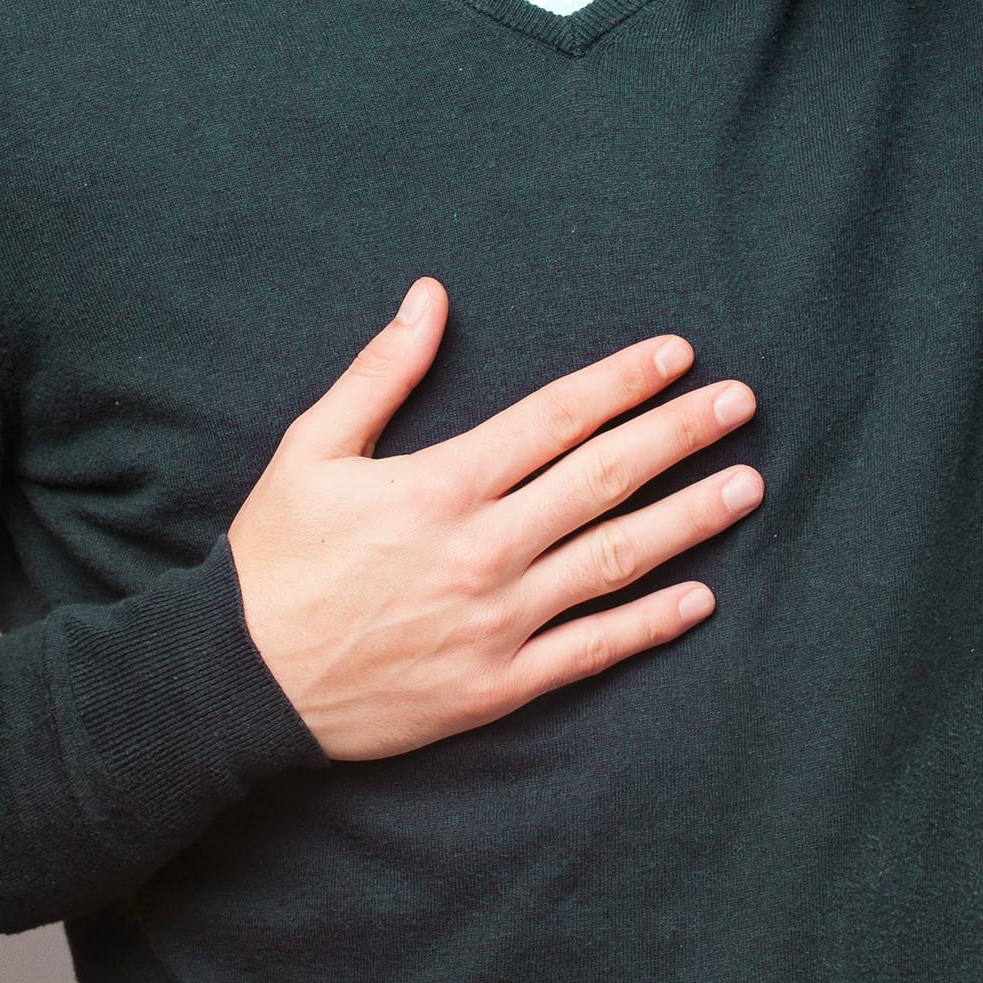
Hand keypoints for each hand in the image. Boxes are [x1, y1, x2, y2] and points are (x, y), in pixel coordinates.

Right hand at [227, 277, 764, 759]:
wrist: (236, 684)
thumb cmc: (274, 560)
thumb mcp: (311, 449)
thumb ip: (381, 372)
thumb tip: (430, 295)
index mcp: (442, 485)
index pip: (557, 417)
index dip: (624, 381)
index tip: (679, 355)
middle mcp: (483, 549)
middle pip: (605, 478)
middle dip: (680, 434)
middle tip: (742, 404)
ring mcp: (496, 622)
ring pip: (614, 561)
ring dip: (688, 520)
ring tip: (746, 486)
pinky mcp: (496, 687)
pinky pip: (590, 652)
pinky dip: (648, 625)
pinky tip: (699, 599)